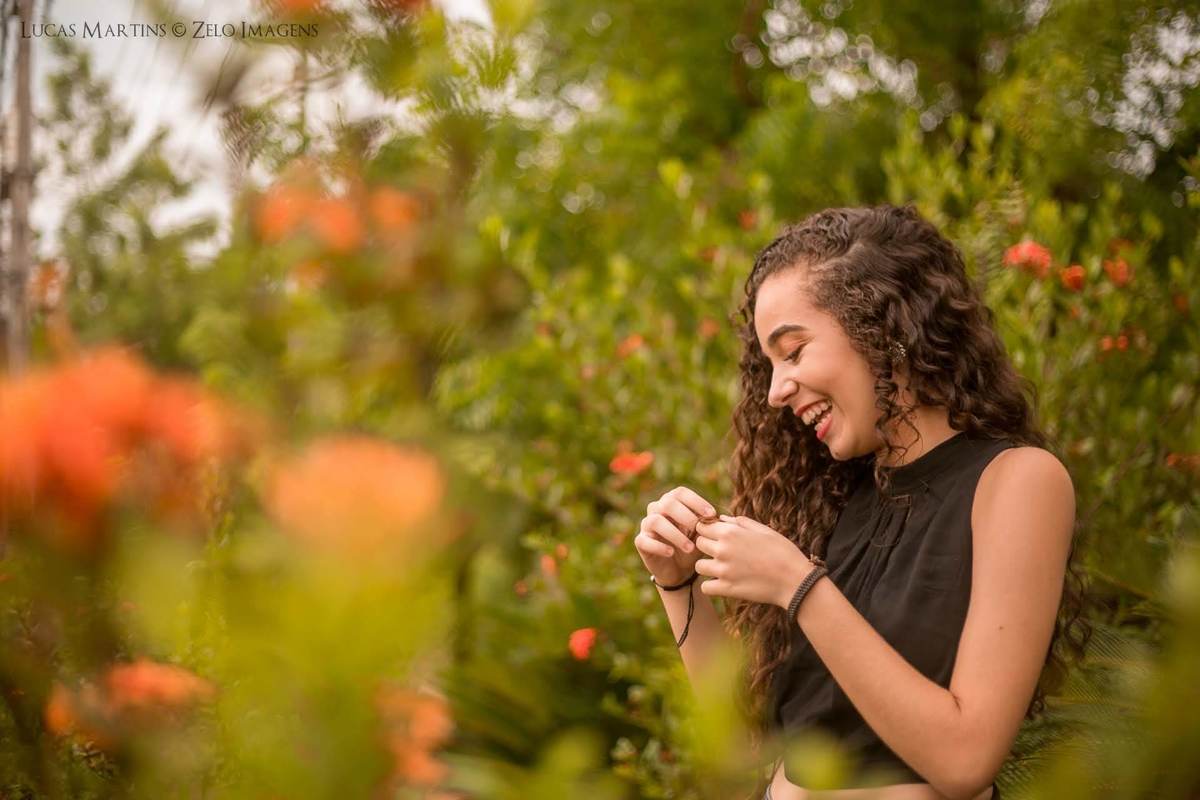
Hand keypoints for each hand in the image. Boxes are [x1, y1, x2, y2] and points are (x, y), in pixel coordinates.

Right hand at [634, 486, 718, 585]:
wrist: (679, 570)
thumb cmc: (692, 546)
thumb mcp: (703, 535)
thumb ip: (710, 525)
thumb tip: (720, 518)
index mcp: (672, 502)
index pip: (681, 493)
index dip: (696, 501)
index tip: (711, 514)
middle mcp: (657, 509)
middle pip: (667, 503)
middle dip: (685, 515)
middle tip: (699, 529)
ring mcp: (647, 525)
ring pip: (655, 521)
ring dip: (675, 534)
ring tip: (689, 548)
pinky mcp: (641, 542)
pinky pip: (645, 540)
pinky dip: (659, 546)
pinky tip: (671, 553)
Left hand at [693, 514, 811, 607]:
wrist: (795, 580)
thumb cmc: (783, 552)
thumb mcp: (764, 530)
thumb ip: (740, 522)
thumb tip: (722, 519)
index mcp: (731, 532)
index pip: (702, 527)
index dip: (708, 531)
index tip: (717, 536)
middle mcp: (723, 549)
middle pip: (698, 544)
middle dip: (708, 547)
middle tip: (723, 553)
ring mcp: (723, 570)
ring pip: (699, 566)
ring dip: (708, 566)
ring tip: (723, 569)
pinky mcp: (727, 589)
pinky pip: (705, 587)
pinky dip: (712, 586)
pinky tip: (724, 583)